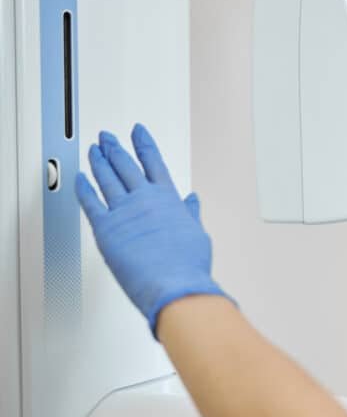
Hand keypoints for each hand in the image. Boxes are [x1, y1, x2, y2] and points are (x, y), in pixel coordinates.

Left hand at [75, 123, 228, 338]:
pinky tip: (79, 178)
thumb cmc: (187, 265)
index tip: (138, 131)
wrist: (174, 284)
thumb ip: (190, 213)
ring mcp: (124, 211)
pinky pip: (90, 202)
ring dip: (98, 161)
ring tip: (92, 149)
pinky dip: (83, 188)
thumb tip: (192, 200)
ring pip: (107, 178)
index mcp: (169, 198)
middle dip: (115, 148)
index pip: (154, 162)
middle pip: (125, 165)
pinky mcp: (106, 228)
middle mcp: (145, 199)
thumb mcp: (197, 233)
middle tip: (106, 137)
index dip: (144, 144)